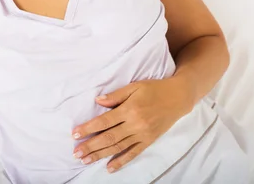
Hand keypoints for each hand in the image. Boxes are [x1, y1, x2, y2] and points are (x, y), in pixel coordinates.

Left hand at [71, 77, 193, 172]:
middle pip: (109, 137)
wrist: (178, 97)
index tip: (75, 134)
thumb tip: (97, 101)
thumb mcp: (134, 86)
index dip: (88, 128)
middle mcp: (135, 124)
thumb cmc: (154, 89)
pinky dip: (121, 161)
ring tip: (86, 160)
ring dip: (101, 155)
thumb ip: (115, 96)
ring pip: (118, 147)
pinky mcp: (149, 140)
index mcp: (129, 109)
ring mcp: (143, 134)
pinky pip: (133, 153)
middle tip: (76, 153)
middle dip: (91, 146)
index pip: (104, 121)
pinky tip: (110, 167)